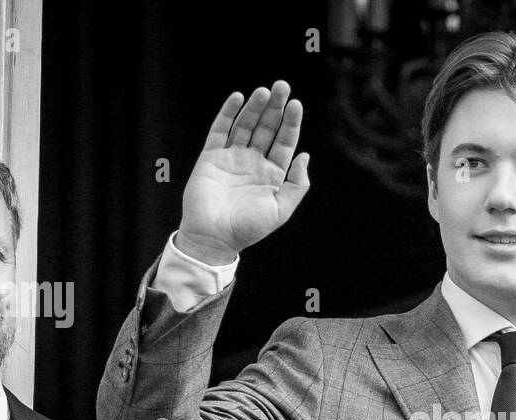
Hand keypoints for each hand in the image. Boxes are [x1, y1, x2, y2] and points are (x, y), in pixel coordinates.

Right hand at [175, 83, 310, 264]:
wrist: (214, 238)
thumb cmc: (249, 228)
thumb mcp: (281, 210)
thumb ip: (297, 185)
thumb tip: (305, 157)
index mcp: (272, 175)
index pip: (284, 142)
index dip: (290, 123)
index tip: (296, 104)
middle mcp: (253, 163)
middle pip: (267, 128)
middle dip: (275, 108)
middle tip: (282, 86)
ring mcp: (231, 158)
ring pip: (245, 125)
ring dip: (255, 107)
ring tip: (264, 91)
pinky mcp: (211, 157)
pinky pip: (220, 130)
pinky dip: (228, 113)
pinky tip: (239, 98)